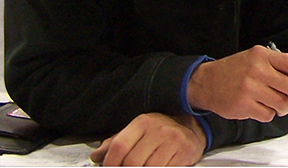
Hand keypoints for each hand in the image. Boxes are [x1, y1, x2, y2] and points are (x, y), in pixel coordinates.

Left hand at [89, 113, 204, 165]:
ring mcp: (173, 140)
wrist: (191, 129)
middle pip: (132, 162)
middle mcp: (159, 129)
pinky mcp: (184, 152)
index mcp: (143, 122)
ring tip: (145, 166)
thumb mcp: (137, 132)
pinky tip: (159, 165)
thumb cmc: (160, 132)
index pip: (119, 146)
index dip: (110, 163)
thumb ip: (116, 143)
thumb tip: (97, 156)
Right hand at [187, 45, 287, 121]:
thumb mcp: (256, 58)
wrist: (206, 82)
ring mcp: (250, 88)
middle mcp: (257, 70)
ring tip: (275, 103)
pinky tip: (260, 107)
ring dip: (283, 108)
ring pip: (283, 104)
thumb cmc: (235, 70)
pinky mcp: (244, 105)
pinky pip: (268, 115)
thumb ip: (278, 65)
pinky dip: (268, 114)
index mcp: (263, 56)